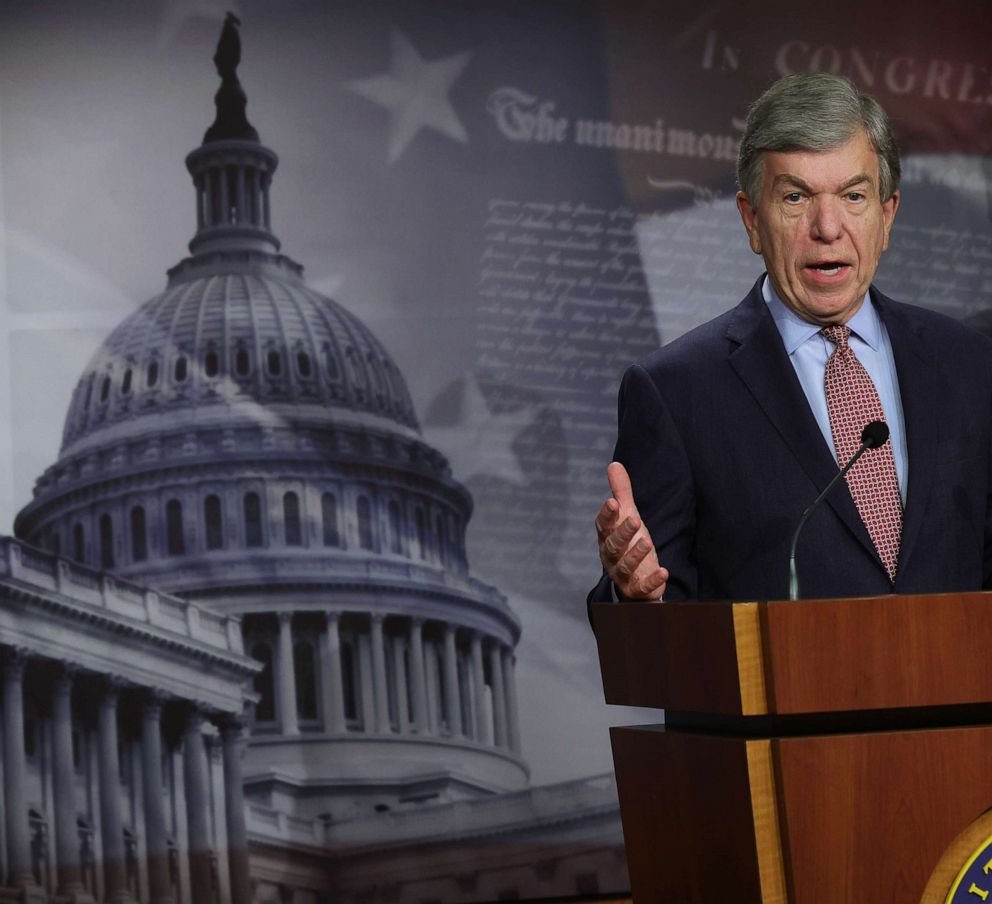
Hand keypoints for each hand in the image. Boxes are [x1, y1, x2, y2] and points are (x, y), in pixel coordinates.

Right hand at [595, 462, 667, 599]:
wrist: (636, 580)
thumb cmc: (629, 543)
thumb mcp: (628, 516)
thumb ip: (621, 493)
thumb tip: (614, 464)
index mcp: (607, 537)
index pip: (603, 525)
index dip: (607, 515)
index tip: (612, 503)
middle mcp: (611, 556)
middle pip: (613, 545)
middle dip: (623, 533)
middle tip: (635, 520)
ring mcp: (623, 574)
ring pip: (625, 565)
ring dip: (635, 554)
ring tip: (647, 542)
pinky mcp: (637, 589)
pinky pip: (642, 587)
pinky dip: (652, 580)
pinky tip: (663, 572)